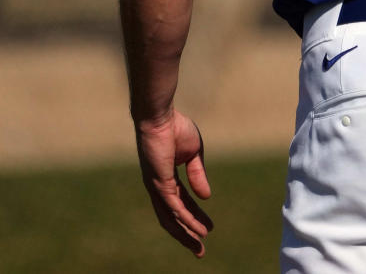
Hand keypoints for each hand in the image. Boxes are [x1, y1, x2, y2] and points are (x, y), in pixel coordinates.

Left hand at [135, 109, 213, 256]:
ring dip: (186, 233)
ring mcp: (157, 187)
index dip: (194, 218)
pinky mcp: (159, 183)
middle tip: (200, 249)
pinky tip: (197, 229)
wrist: (160, 116)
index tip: (208, 230)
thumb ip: (198, 174)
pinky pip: (174, 207)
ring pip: (171, 218)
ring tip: (200, 245)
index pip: (182, 204)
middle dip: (187, 234)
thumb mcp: (194, 153)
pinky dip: (186, 220)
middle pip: (172, 218)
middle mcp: (158, 187)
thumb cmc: (175, 128)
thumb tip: (206, 197)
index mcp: (166, 179)